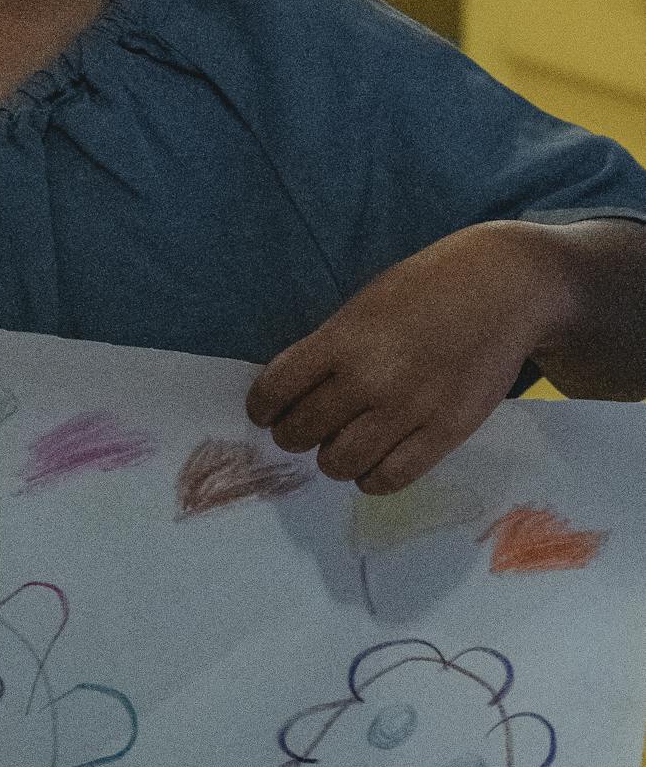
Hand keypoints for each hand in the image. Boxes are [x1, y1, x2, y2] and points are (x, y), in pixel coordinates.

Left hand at [245, 226, 567, 493]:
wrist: (503, 288)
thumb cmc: (427, 289)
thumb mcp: (365, 305)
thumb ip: (331, 348)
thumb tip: (294, 393)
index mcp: (343, 340)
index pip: (275, 390)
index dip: (262, 407)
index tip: (265, 412)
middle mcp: (370, 379)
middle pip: (302, 432)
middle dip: (292, 435)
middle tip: (301, 430)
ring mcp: (409, 410)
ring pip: (340, 463)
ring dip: (331, 459)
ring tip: (339, 445)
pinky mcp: (446, 433)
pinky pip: (390, 478)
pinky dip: (370, 478)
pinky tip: (371, 463)